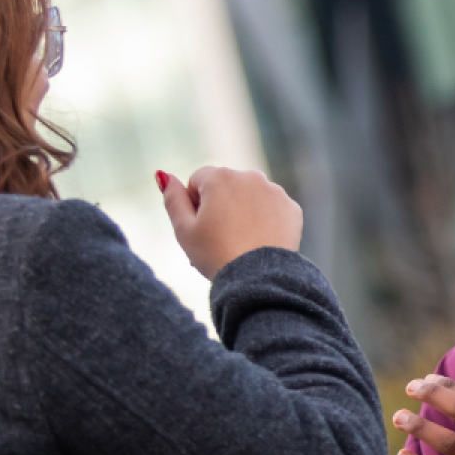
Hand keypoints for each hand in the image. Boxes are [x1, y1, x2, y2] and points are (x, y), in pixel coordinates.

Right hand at [161, 167, 302, 278]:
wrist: (259, 279)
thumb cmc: (216, 255)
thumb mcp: (184, 230)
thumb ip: (172, 198)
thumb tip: (163, 174)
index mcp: (220, 177)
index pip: (197, 180)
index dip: (194, 204)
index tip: (200, 227)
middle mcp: (250, 176)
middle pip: (226, 186)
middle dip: (220, 206)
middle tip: (219, 239)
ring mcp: (274, 192)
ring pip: (250, 197)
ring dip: (243, 211)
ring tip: (239, 242)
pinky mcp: (292, 209)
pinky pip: (272, 210)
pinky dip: (265, 221)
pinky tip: (259, 242)